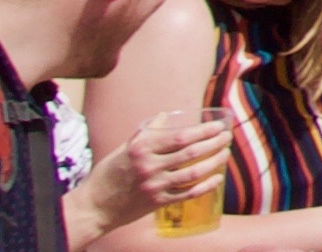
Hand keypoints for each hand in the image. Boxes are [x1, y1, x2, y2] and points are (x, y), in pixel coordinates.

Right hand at [78, 103, 230, 235]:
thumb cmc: (108, 174)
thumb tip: (164, 115)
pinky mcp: (157, 203)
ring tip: (225, 154)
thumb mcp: (124, 149)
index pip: (180, 136)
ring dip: (214, 162)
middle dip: (214, 143)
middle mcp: (149, 166)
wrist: (93, 207)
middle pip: (191, 152)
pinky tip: (217, 179)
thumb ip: (145, 133)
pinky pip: (187, 194)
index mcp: (142, 149)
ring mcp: (154, 186)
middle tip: (228, 136)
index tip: (218, 125)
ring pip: (193, 173)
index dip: (204, 130)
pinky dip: (205, 186)